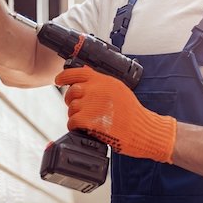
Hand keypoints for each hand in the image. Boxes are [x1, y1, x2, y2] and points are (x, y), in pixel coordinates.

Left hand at [55, 66, 176, 162]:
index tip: (58, 80)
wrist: (144, 130)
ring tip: (86, 120)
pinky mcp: (89, 120)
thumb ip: (102, 83)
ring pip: (71, 108)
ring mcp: (92, 104)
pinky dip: (75, 126)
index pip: (78, 72)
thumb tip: (86, 76)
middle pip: (72, 91)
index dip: (65, 76)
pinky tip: (83, 128)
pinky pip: (72, 121)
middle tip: (79, 108)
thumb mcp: (119, 90)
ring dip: (75, 115)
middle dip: (71, 100)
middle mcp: (96, 89)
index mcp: (104, 80)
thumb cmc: (133, 113)